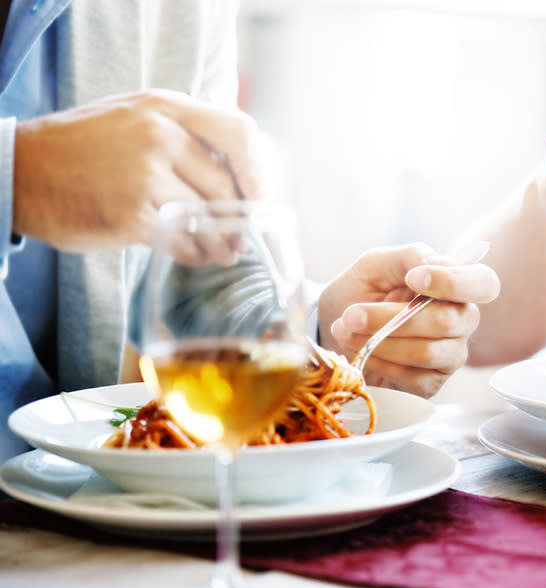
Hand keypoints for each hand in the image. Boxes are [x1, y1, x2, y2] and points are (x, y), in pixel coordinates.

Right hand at [12, 89, 261, 250]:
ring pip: (208, 217)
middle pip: (226, 185)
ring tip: (222, 254)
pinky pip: (181, 241)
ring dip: (220, 243)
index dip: (257, 169)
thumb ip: (182, 131)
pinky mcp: (131, 215)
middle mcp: (159, 136)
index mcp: (165, 108)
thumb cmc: (83, 148)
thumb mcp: (134, 117)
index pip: (238, 131)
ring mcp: (145, 176)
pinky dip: (193, 255)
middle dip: (240, 220)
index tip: (259, 195)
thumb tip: (239, 160)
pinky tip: (193, 257)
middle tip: (241, 239)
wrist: (20, 172)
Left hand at [317, 243, 500, 397]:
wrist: (335, 323)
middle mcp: (462, 321)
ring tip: (345, 330)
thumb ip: (408, 257)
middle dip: (391, 317)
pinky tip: (360, 352)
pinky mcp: (431, 383)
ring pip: (425, 352)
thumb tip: (431, 263)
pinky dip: (379, 362)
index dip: (453, 282)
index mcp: (457, 287)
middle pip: (446, 321)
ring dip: (379, 341)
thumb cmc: (363, 289)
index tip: (414, 278)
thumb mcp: (378, 263)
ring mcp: (450, 355)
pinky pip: (411, 377)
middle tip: (352, 313)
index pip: (484, 284)